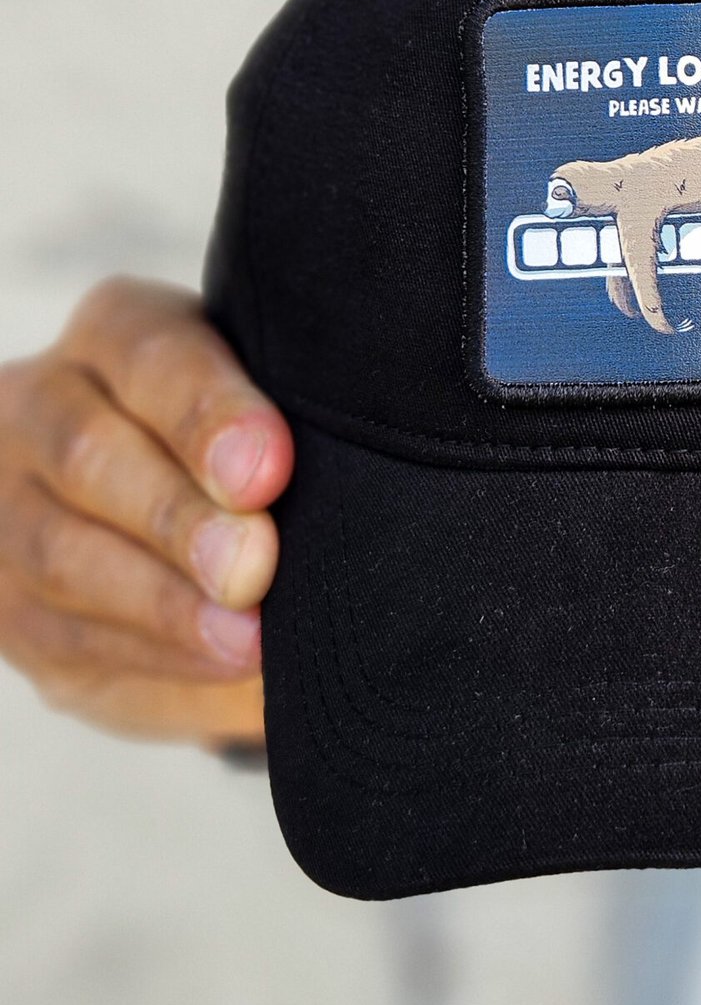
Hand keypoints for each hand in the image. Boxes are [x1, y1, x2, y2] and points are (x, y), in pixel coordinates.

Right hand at [0, 279, 292, 744]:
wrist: (174, 515)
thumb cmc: (254, 448)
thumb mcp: (275, 409)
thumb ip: (296, 432)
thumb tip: (361, 490)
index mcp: (115, 334)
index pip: (149, 354)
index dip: (207, 414)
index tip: (270, 469)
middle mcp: (41, 406)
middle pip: (88, 455)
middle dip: (178, 518)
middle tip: (254, 566)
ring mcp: (10, 508)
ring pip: (60, 554)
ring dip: (162, 606)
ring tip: (246, 639)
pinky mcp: (12, 608)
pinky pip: (64, 640)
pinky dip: (153, 662)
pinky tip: (221, 671)